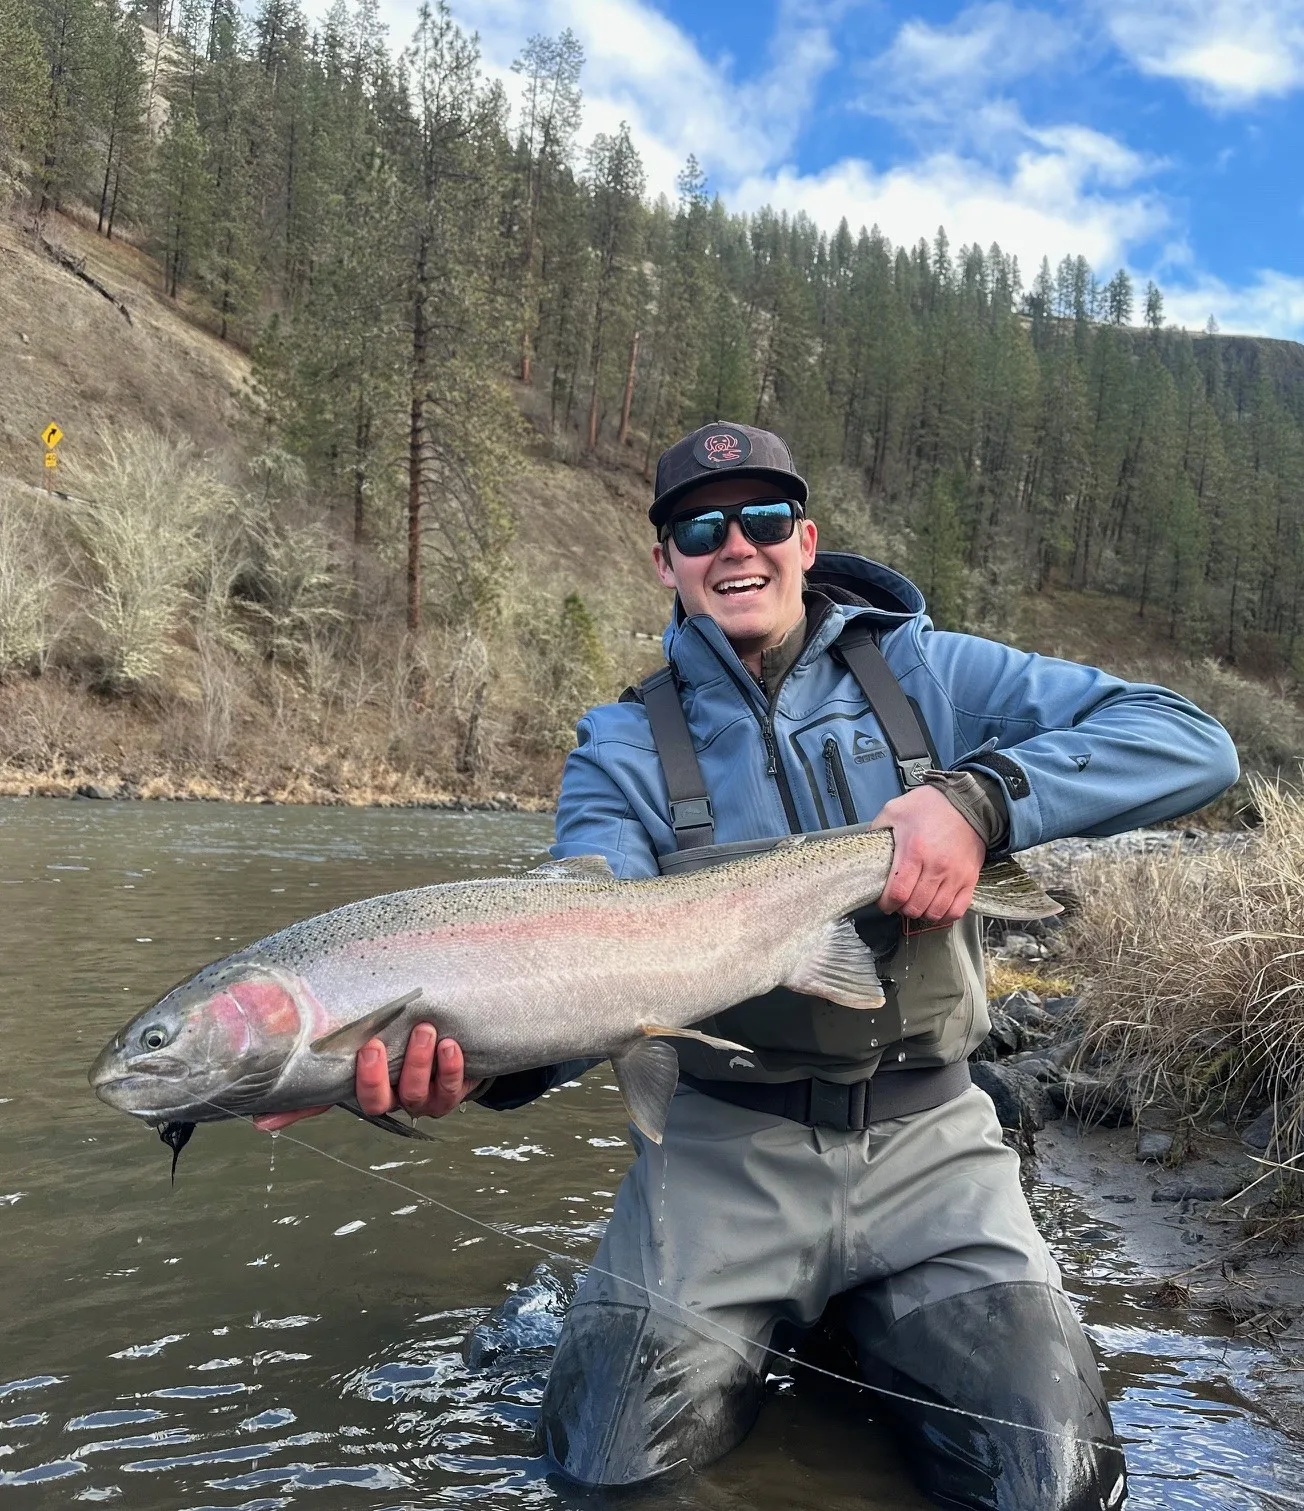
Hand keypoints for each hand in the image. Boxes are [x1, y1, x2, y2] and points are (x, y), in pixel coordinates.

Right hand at [253, 1024, 481, 1131]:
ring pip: (415, 1095)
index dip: (303, 1107)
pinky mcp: (452, 1093)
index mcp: (364, 1088)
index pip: (330, 1100)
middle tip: (373, 1044)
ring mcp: (422, 1099)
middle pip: (377, 1103)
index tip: (301, 1092)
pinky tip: (450, 1045)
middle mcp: (391, 1099)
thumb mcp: (364, 1045)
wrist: (456, 1042)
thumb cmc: (402, 1044)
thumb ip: (327, 1058)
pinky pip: (450, 1089)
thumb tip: (265, 1100)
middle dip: (373, 1077)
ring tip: (424, 1031)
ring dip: (418, 1063)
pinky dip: (450, 1068)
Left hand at [868, 784, 984, 924]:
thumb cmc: (929, 806)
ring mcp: (955, 874)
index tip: (884, 902)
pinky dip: (944, 914)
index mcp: (914, 850)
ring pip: (935, 912)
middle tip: (899, 900)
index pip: (897, 893)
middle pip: (915, 907)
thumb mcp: (895, 810)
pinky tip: (936, 906)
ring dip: (922, 912)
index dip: (887, 904)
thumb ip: (877, 830)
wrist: (966, 801)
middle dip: (902, 908)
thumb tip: (867, 850)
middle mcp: (936, 866)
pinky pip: (957, 910)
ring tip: (916, 902)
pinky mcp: (970, 878)